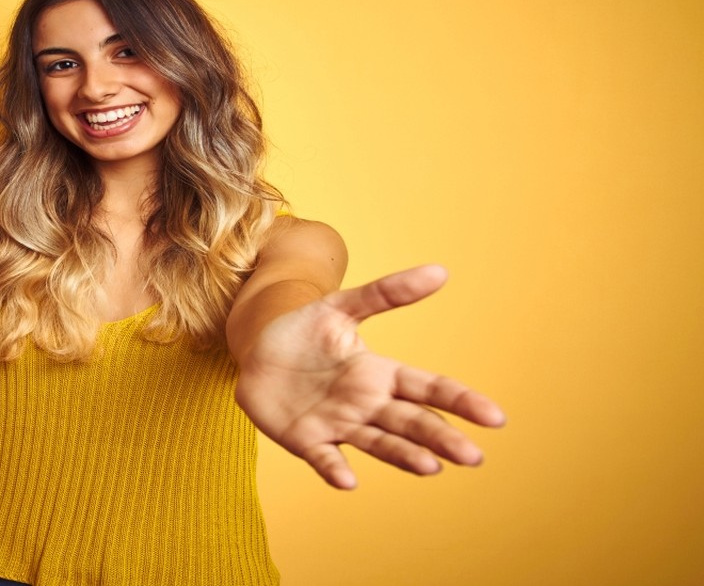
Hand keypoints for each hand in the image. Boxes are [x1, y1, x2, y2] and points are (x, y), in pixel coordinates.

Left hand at [234, 265, 505, 488]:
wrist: (256, 351)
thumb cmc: (304, 331)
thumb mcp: (341, 306)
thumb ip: (386, 293)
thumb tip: (440, 271)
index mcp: (380, 374)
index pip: (428, 388)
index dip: (460, 401)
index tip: (494, 416)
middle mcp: (366, 404)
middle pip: (411, 422)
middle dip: (441, 438)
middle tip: (473, 456)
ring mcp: (338, 425)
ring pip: (378, 443)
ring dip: (403, 456)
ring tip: (430, 467)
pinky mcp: (306, 440)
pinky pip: (324, 457)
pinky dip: (335, 469)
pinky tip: (348, 481)